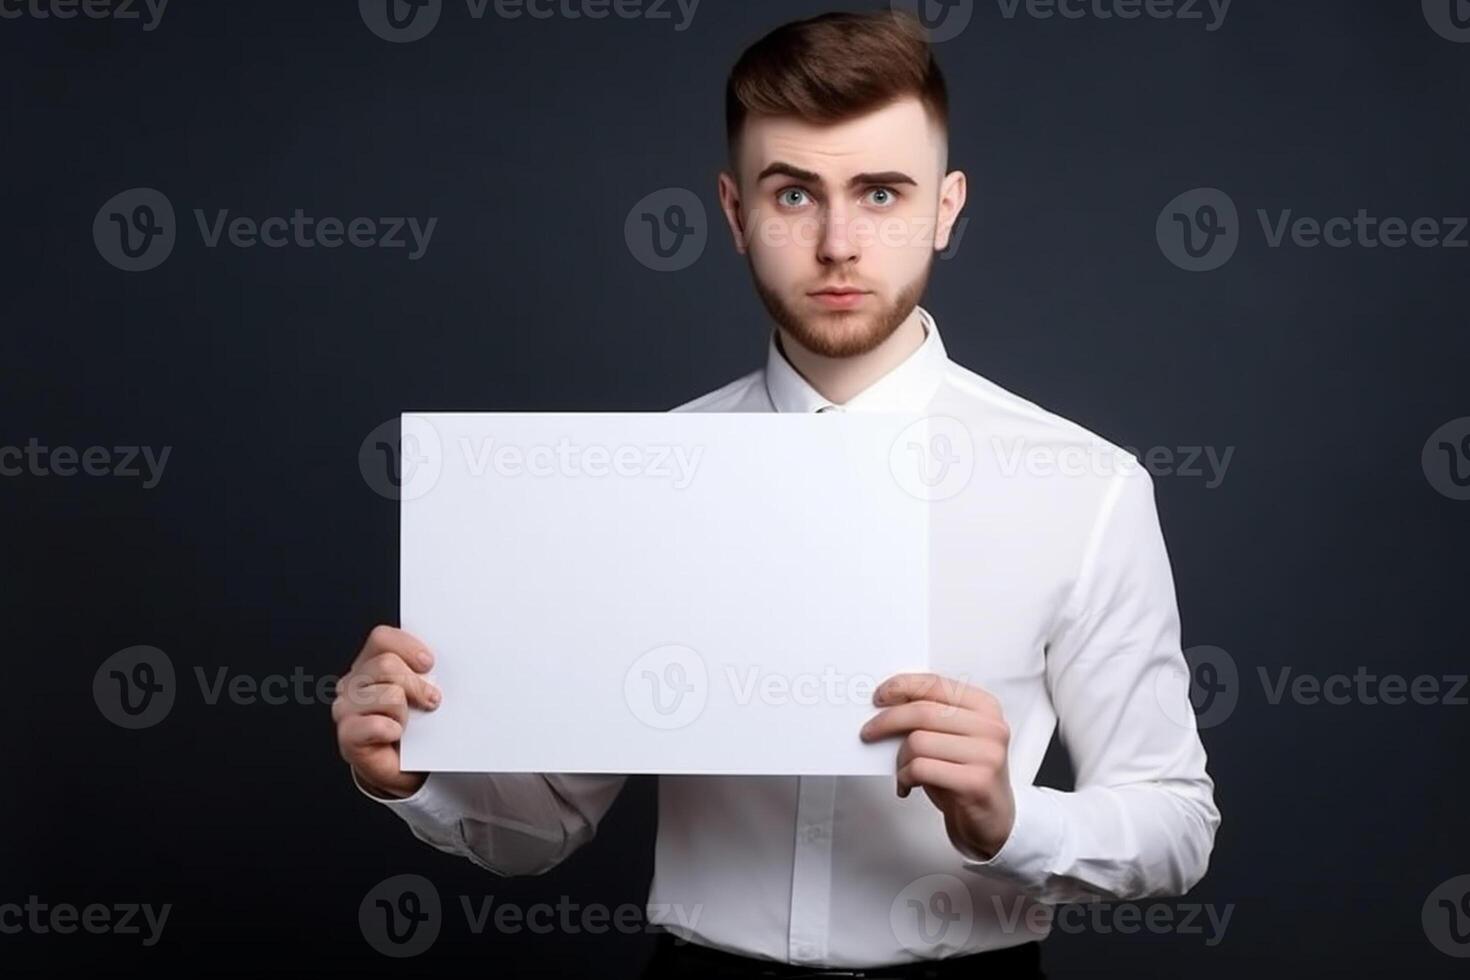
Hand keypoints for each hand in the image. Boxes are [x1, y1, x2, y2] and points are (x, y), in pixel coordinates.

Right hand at [333, 625, 441, 798]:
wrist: (406, 768)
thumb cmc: (417, 727)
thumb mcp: (425, 691)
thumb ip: (427, 672)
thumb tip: (444, 665)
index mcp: (370, 664)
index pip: (381, 638)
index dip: (408, 647)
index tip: (429, 664)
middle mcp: (353, 683)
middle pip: (386, 664)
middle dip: (417, 684)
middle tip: (432, 701)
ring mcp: (345, 708)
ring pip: (388, 694)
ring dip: (406, 712)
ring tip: (408, 724)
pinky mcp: (347, 735)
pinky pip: (376, 725)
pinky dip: (393, 731)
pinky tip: (395, 736)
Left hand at [859, 672, 1015, 860]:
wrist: (992, 820)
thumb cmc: (965, 776)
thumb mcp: (951, 738)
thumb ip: (930, 717)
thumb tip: (887, 703)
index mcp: (985, 707)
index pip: (936, 684)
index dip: (902, 686)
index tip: (879, 696)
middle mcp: (990, 727)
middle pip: (922, 712)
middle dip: (886, 722)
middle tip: (868, 733)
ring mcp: (987, 754)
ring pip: (918, 742)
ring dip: (899, 759)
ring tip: (902, 771)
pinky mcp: (976, 782)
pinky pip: (921, 769)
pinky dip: (904, 777)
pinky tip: (907, 785)